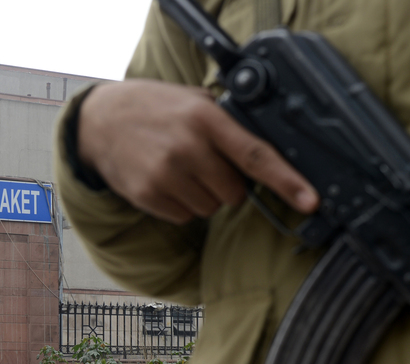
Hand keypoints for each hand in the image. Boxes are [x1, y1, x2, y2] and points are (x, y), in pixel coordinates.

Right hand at [77, 79, 317, 224]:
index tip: (310, 200)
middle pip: (234, 193)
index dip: (286, 181)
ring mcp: (165, 174)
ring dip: (202, 196)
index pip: (255, 155)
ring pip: (210, 208)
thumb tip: (267, 148)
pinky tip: (164, 181)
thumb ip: (226, 121)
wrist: (99, 121)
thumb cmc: (154, 108)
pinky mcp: (148, 195)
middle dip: (227, 185)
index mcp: (205, 119)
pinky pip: (185, 216)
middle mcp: (187, 148)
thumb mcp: (192, 100)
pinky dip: (180, 205)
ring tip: (180, 170)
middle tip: (205, 165)